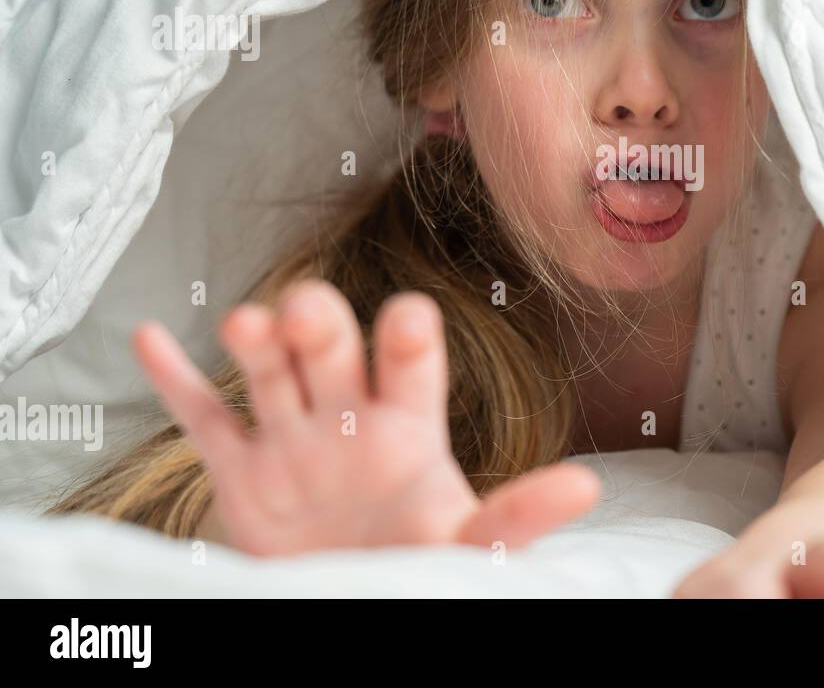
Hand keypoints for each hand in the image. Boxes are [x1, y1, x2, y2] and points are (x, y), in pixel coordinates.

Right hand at [132, 278, 600, 556]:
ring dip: (254, 342)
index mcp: (409, 426)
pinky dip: (175, 383)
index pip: (411, 367)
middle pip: (332, 351)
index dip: (407, 339)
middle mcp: (348, 416)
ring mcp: (291, 438)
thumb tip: (586, 489)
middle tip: (309, 314)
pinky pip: (204, 421)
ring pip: (268, 372)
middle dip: (320, 326)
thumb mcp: (468, 545)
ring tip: (246, 327)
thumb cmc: (418, 563)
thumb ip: (516, 517)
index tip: (407, 317)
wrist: (352, 595)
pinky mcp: (241, 471)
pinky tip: (152, 339)